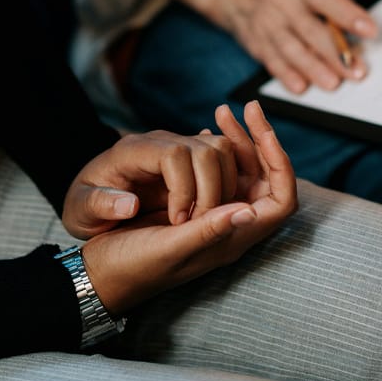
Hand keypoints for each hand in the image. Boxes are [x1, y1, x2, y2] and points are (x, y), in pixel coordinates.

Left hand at [63, 128, 238, 238]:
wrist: (93, 200)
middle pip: (206, 149)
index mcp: (132, 151)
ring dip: (224, 187)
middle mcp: (160, 142)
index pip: (175, 154)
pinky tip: (211, 211)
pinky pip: (223, 159)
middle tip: (196, 225)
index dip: (184, 188)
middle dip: (211, 191)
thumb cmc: (85, 207)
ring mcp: (179, 147)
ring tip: (204, 220)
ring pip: (221, 150)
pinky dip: (227, 184)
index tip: (175, 222)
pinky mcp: (191, 159)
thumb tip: (129, 205)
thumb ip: (99, 205)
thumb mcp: (80, 211)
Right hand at [79, 101, 296, 315]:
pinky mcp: (195, 204)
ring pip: (241, 171)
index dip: (280, 164)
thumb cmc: (131, 266)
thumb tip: (249, 211)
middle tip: (247, 109)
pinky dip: (215, 148)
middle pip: (265, 179)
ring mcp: (213, 214)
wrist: (100, 272)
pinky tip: (206, 129)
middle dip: (259, 142)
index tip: (263, 131)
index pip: (281, 200)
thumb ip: (208, 231)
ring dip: (237, 141)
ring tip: (221, 112)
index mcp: (231, 240)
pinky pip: (218, 172)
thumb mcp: (169, 249)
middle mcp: (229, 226)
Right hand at [150, 0, 378, 94]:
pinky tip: (300, 87)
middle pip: (309, 29)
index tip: (370, 31)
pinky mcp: (255, 40)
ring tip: (333, 83)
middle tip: (356, 71)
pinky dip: (286, 75)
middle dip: (334, 53)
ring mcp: (264, 21)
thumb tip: (357, 30)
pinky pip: (272, 60)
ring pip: (290, 49)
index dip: (347, 14)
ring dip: (313, 69)